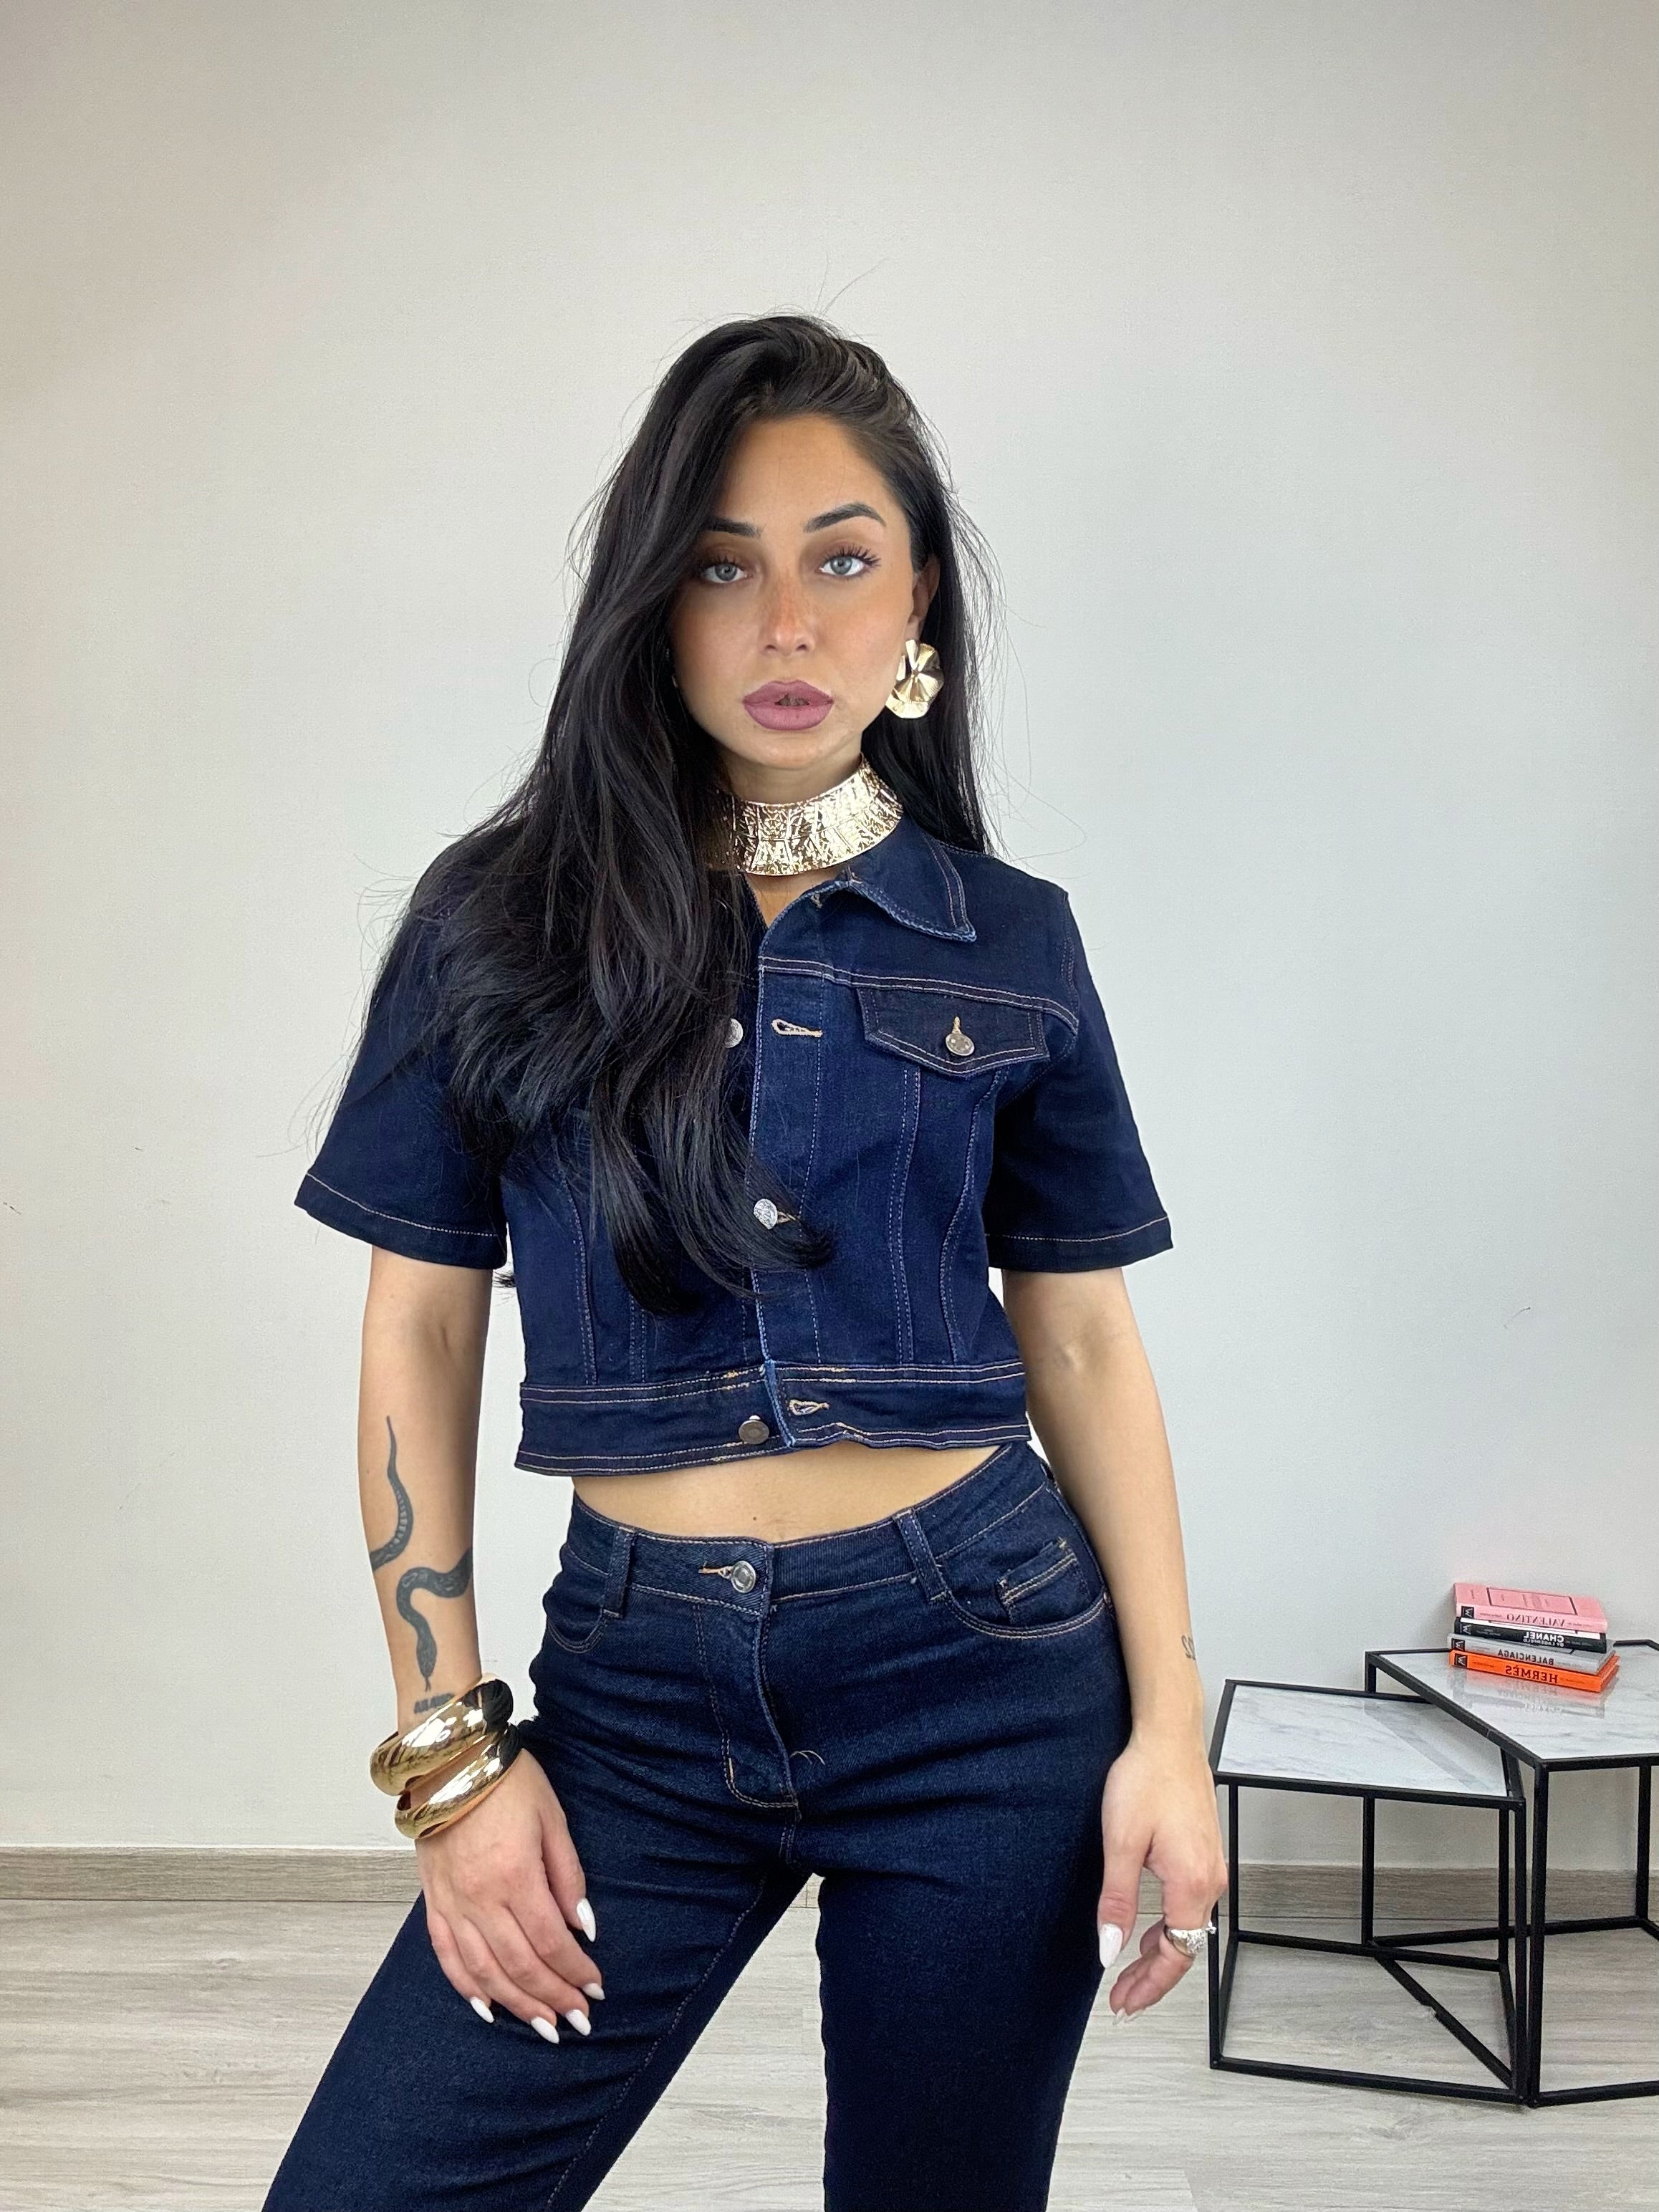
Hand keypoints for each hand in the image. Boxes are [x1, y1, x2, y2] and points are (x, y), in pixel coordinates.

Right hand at [415, 1744, 603, 2043]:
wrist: (451, 1758)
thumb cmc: (508, 1780)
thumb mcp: (552, 1818)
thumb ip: (568, 1875)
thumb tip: (583, 1926)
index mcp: (515, 1876)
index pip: (551, 1942)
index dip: (575, 1972)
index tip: (595, 1990)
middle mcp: (480, 1898)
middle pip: (520, 1965)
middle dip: (553, 1998)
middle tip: (577, 2020)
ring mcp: (452, 1902)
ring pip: (484, 1971)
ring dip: (516, 2004)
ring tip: (543, 2025)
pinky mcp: (433, 1899)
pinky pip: (446, 1955)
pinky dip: (466, 1986)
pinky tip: (486, 2006)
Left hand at [1095, 1728, 1226, 2020]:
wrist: (1168, 1736)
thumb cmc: (1146, 1778)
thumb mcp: (1120, 1842)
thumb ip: (1117, 1901)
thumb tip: (1110, 1950)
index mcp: (1192, 1883)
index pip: (1176, 1955)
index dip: (1149, 1986)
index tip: (1123, 2003)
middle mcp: (1210, 1879)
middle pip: (1185, 1947)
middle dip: (1152, 1977)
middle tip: (1121, 1997)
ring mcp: (1210, 1866)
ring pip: (1188, 1927)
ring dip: (1159, 1953)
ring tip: (1128, 1970)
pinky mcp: (1203, 1853)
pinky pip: (1190, 1906)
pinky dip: (1168, 1927)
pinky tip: (1147, 1929)